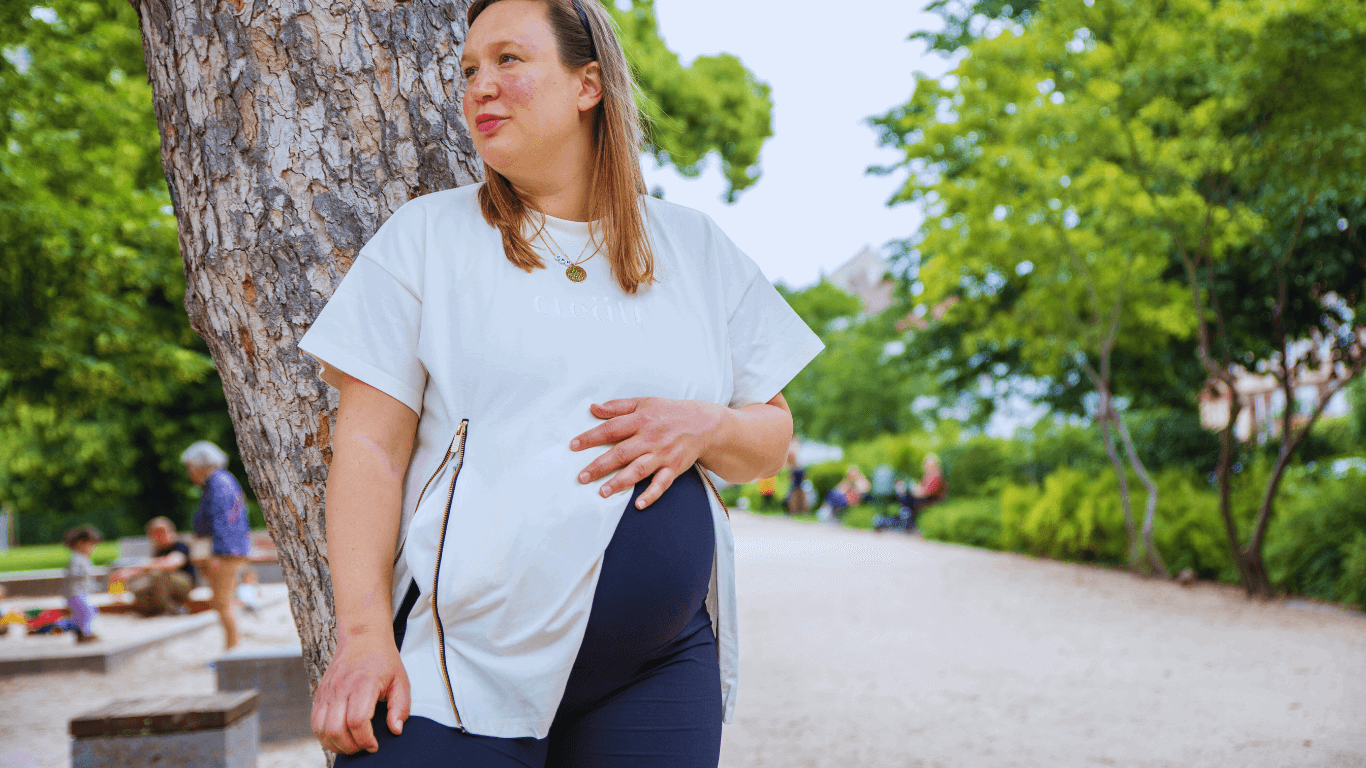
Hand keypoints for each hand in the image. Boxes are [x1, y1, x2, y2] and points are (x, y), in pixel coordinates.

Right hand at [311, 630, 409, 753]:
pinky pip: (314, 722)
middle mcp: (341, 688)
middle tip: (363, 747)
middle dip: (350, 747)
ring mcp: (328, 691)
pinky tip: (339, 737)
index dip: (365, 739)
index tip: (375, 745)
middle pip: (335, 729)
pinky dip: (324, 735)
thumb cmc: (384, 660)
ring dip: (335, 744)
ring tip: (352, 745)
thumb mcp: (401, 680)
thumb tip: (395, 730)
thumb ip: (400, 707)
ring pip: (321, 729)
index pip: (357, 720)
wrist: (362, 637)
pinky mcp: (320, 693)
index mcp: (363, 684)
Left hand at [570, 397, 725, 508]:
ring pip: (639, 470)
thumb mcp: (645, 402)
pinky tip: (639, 505)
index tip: (573, 446)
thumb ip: (617, 407)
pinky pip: (662, 483)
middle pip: (621, 453)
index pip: (611, 429)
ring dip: (621, 482)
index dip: (590, 437)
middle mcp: (651, 438)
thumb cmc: (670, 413)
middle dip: (600, 466)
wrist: (705, 424)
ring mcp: (663, 454)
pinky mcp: (674, 468)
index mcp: (641, 419)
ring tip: (602, 492)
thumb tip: (593, 408)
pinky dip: (652, 494)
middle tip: (581, 477)